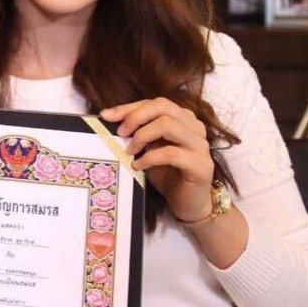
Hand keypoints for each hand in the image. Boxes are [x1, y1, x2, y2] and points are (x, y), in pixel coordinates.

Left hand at [100, 98, 214, 222]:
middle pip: (163, 106)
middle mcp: (195, 127)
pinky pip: (171, 154)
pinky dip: (149, 158)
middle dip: (135, 117)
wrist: (187, 203)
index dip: (129, 107)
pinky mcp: (202, 165)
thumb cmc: (166, 174)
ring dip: (142, 136)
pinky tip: (138, 166)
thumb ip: (137, 131)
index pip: (155, 103)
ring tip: (129, 151)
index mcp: (184, 119)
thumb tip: (108, 118)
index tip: (106, 116)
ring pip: (168, 125)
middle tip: (120, 133)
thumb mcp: (148, 148)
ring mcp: (201, 145)